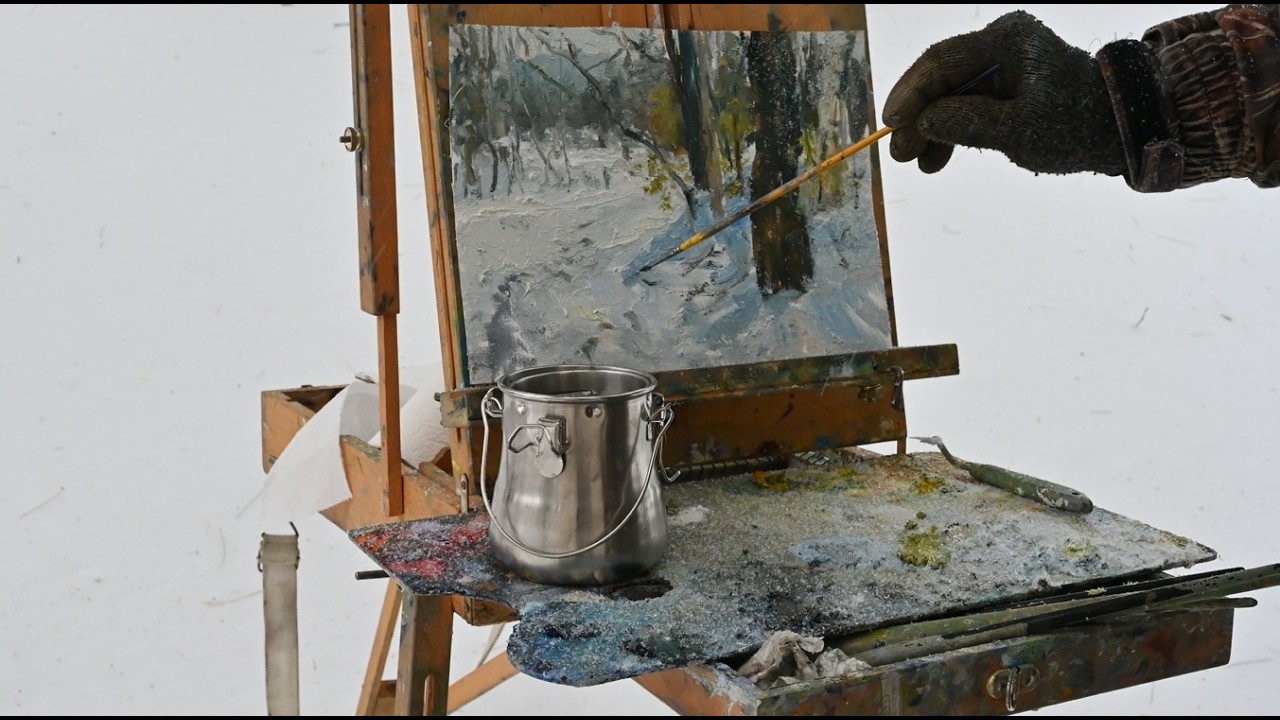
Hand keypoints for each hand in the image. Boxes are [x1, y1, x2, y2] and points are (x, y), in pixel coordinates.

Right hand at [882, 10, 1125, 176]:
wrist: (1119, 128)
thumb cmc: (1076, 126)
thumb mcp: (1021, 130)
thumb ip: (969, 124)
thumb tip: (924, 120)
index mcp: (1007, 41)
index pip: (943, 61)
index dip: (911, 93)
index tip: (891, 125)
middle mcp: (1001, 43)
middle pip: (942, 77)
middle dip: (918, 116)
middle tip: (899, 153)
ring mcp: (1002, 62)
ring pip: (950, 93)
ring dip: (931, 127)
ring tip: (919, 163)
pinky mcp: (1004, 83)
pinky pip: (966, 102)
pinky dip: (951, 128)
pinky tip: (937, 158)